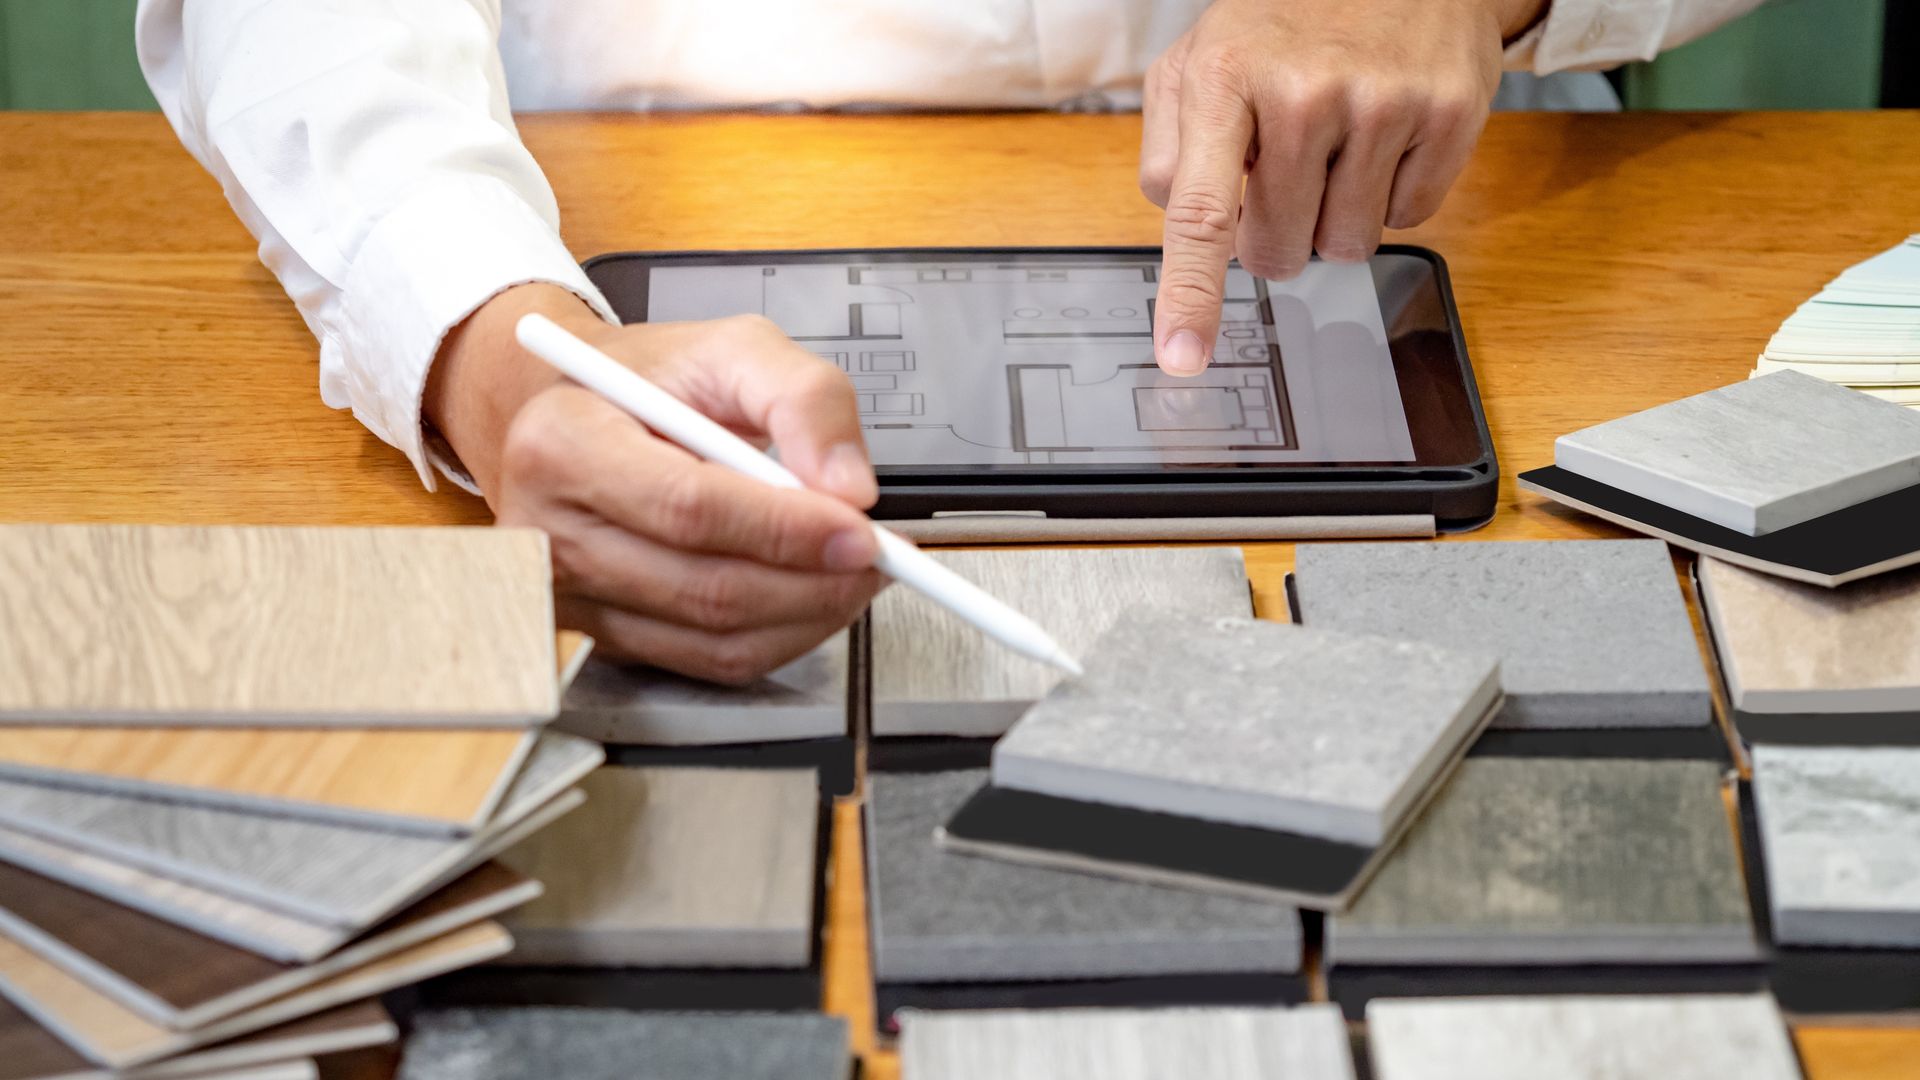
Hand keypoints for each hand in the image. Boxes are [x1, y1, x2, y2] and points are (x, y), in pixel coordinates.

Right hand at [426, 284, 885, 682]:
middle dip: (812, 582)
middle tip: (876, 555)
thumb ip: (803, 398)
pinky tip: (811, 596)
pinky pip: (710, 662)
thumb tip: (849, 486)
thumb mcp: (734, 349)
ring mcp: (572, 595)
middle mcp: (552, 531)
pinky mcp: (604, 637)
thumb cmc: (654, 382)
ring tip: (853, 571)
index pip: (688, 508)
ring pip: (715, 638)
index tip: (858, 530)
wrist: (587, 415)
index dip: (784, 528)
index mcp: (564, 444)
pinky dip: (781, 637)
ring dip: (808, 615)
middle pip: (704, 587)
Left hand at [1141, 0, 1545, 374]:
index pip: (1200, 212)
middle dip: (1276, 238)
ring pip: (1346, 246)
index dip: (1190, 295)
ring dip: (1336, 219)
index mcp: (1224, 77)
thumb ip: (1169, 144)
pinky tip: (1385, 137)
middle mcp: (1303, 91)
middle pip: (1279, 251)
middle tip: (1285, 177)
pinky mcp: (1448, 113)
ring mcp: (1382, 102)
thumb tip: (1176, 216)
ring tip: (1338, 146)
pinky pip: (1409, 219)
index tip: (1182, 356)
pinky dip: (1393, 195)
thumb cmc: (1286, 23)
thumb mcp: (1200, 59)